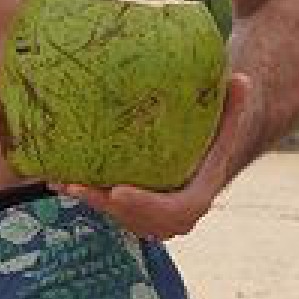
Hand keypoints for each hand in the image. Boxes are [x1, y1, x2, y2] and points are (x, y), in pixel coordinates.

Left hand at [55, 73, 256, 238]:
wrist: (209, 159)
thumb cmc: (215, 137)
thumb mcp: (228, 124)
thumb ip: (234, 107)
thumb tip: (242, 79)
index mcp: (198, 198)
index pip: (174, 211)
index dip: (145, 206)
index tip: (118, 192)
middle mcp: (175, 217)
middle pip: (136, 219)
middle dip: (104, 205)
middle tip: (77, 186)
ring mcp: (151, 219)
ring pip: (116, 215)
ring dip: (88, 200)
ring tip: (59, 180)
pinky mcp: (132, 213)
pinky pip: (107, 208)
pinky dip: (84, 194)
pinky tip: (55, 178)